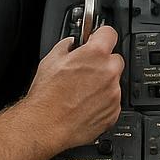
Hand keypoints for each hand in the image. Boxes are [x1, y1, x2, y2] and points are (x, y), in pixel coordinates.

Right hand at [25, 25, 123, 153]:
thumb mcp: (51, 59)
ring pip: (114, 81)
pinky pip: (113, 101)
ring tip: (81, 92)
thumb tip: (72, 43)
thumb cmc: (46, 96)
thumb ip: (67, 45)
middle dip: (102, 63)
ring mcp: (113, 93)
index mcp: (95, 54)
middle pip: (114, 59)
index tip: (96, 40)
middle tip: (85, 71)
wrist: (45, 126)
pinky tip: (85, 105)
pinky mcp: (113, 112)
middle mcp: (109, 72)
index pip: (110, 33)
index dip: (100, 36)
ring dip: (103, 84)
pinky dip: (103, 102)